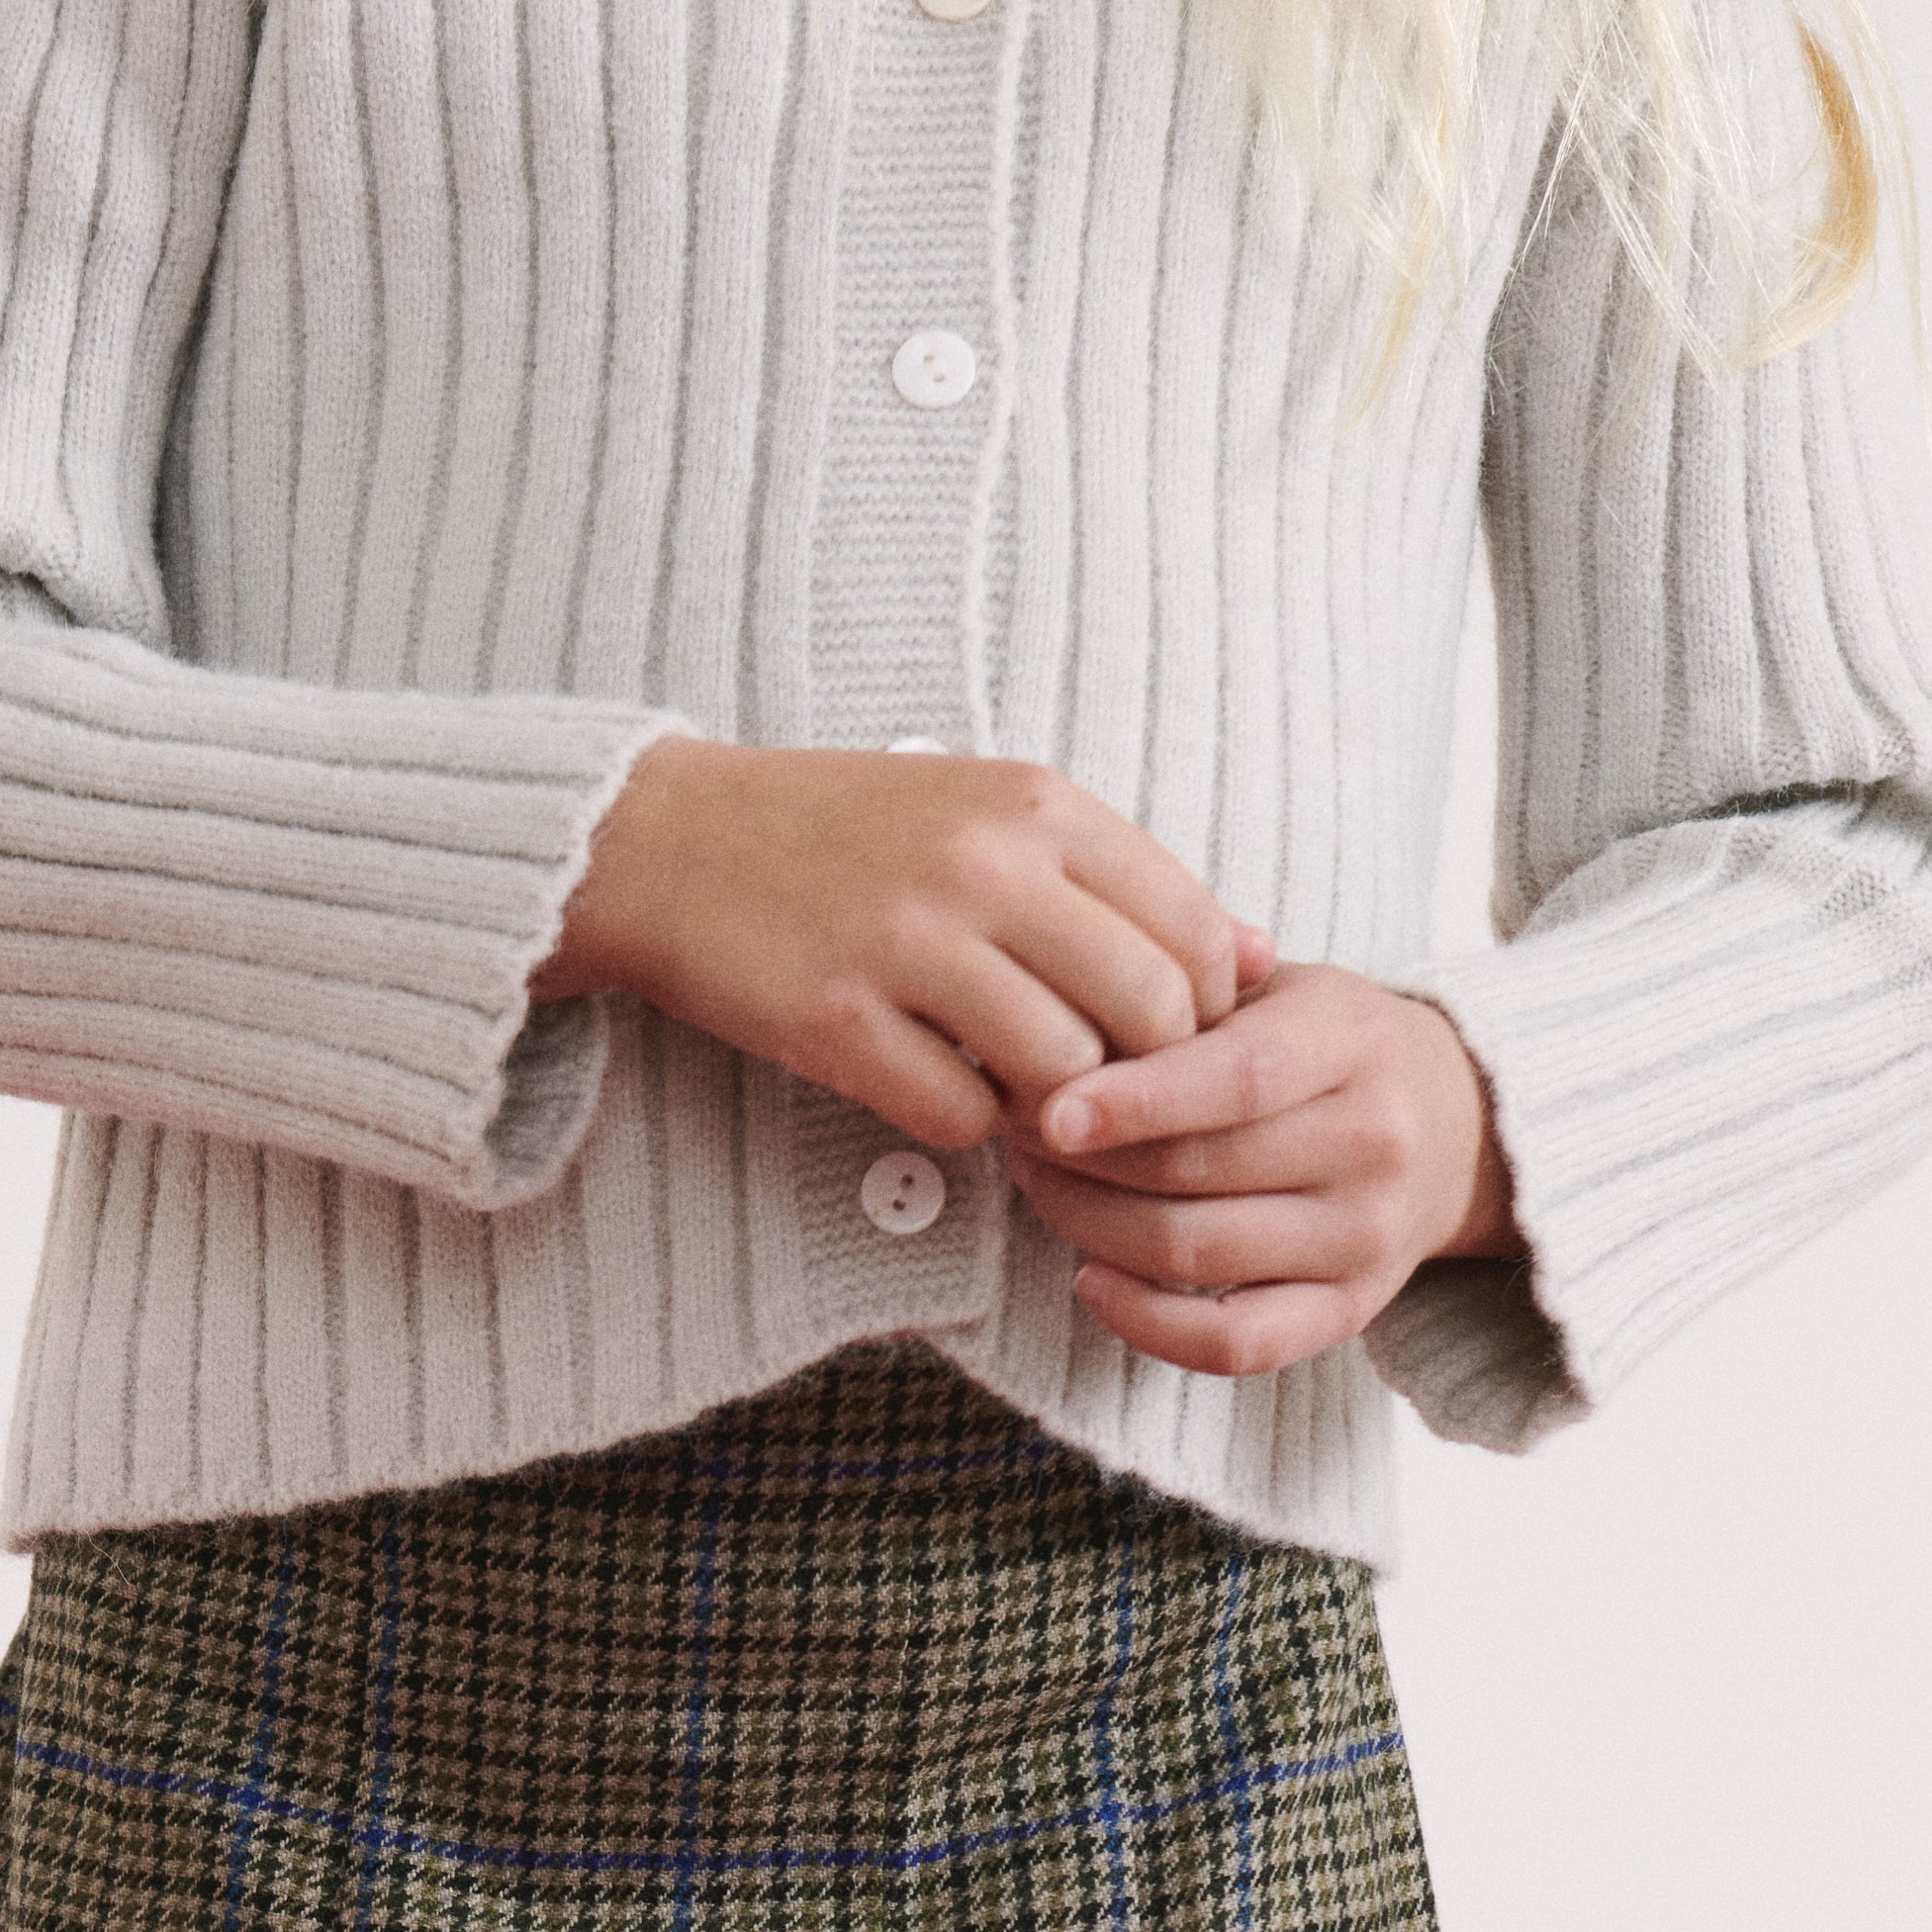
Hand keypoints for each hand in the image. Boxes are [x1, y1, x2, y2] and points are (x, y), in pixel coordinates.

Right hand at [537, 735, 1270, 1143]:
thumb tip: (1261, 954)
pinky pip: (956, 1112)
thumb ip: (1123, 881)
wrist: (669, 841)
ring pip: (1063, 1073)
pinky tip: (940, 1094)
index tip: (1166, 1041)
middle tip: (1109, 1095)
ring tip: (1025, 1100)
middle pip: (1149, 1012)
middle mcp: (984, 865)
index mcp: (1037, 804)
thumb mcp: (993, 815)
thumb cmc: (845, 834)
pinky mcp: (834, 1018)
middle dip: (1148, 1077)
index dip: (1206, 1011)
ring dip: (1058, 1112)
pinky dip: (965, 1126)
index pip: (1194, 930)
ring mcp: (907, 942)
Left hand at [1012, 965, 1517, 1380]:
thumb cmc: (1331, 1049)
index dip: (1136, 1100)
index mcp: (1354, 1045)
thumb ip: (1199, 981)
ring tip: (1037, 1185)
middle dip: (1083, 1160)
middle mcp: (1372, 1145)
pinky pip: (1236, 1343)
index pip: (1238, 1080)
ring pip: (1196, 1252)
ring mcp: (1365, 1237)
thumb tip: (1080, 986)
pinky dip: (1150, 1325)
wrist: (1456, 1126)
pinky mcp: (1350, 1311)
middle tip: (1014, 1132)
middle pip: (1196, 1171)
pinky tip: (1090, 1280)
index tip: (1047, 1110)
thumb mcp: (1289, 988)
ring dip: (1090, 1226)